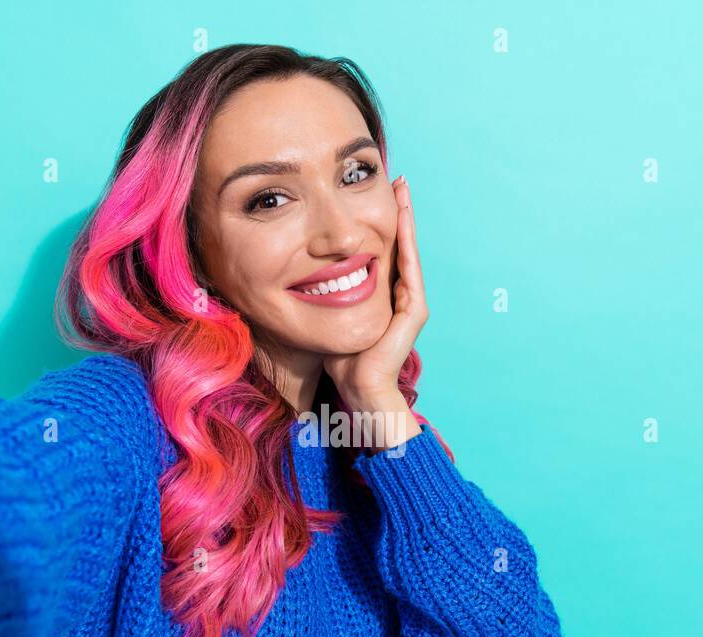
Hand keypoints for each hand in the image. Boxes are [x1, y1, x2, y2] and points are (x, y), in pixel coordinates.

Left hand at [323, 175, 425, 451]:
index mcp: (381, 295)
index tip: (371, 190)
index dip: (377, 220)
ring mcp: (409, 302)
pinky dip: (406, 242)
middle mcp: (399, 295)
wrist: (358, 392)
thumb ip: (320, 294)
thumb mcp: (325, 316)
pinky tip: (401, 219)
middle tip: (393, 178)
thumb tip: (290, 273)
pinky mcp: (412, 311)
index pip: (381, 249)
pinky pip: (409, 269)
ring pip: (406, 250)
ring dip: (405, 218)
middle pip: (397, 243)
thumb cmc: (339, 361)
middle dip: (395, 211)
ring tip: (401, 188)